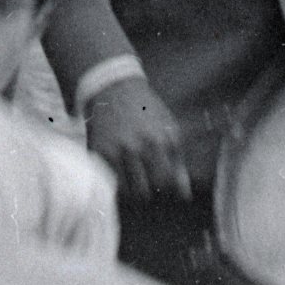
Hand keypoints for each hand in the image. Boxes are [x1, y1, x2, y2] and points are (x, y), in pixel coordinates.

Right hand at [81, 75, 191, 197]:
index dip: (167, 186)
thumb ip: (177, 163)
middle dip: (150, 189)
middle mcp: (138, 147)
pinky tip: (122, 172)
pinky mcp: (99, 153)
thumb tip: (185, 195)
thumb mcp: (169, 130)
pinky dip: (118, 183)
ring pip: (129, 192)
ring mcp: (117, 151)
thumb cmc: (147, 111)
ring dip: (134, 189)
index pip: (167, 182)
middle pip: (147, 190)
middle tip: (148, 180)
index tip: (164, 181)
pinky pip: (112, 183)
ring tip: (135, 177)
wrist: (115, 89)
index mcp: (161, 141)